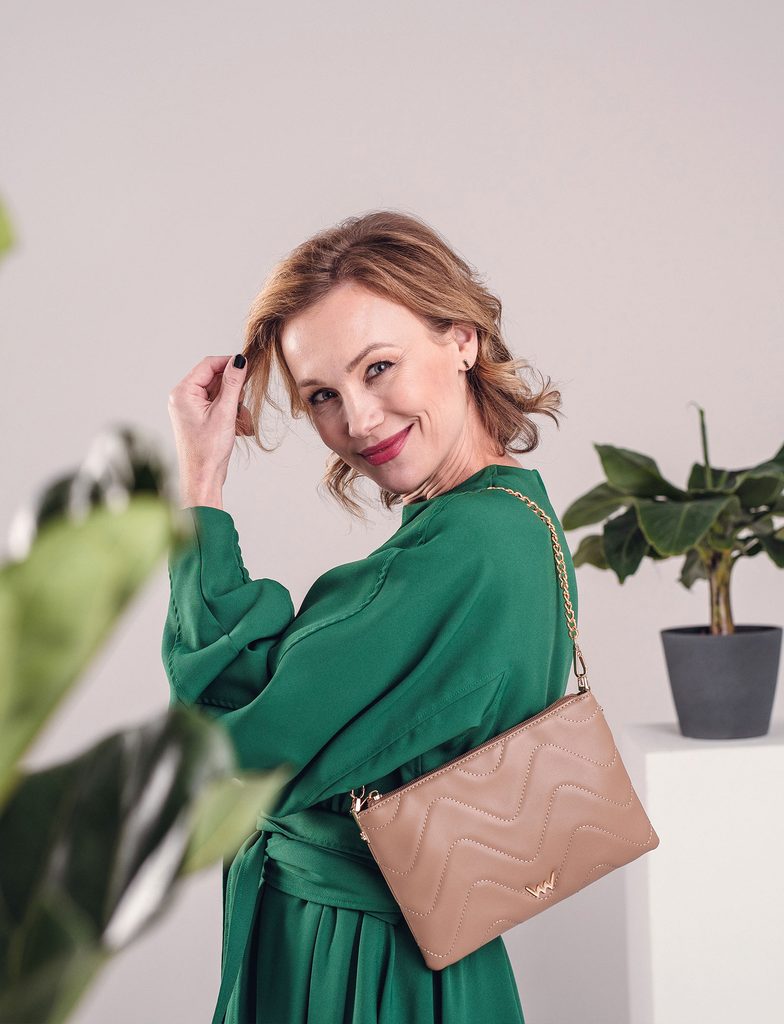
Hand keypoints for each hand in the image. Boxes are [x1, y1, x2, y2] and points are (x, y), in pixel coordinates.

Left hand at [167, 354, 251, 491]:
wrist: (202, 477)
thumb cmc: (208, 450)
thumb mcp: (225, 413)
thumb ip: (233, 384)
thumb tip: (239, 361)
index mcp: (183, 392)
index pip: (208, 365)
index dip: (229, 364)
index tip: (248, 367)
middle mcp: (183, 397)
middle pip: (215, 378)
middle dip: (234, 391)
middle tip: (242, 406)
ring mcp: (190, 408)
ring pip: (220, 393)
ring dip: (235, 404)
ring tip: (240, 423)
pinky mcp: (198, 417)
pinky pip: (218, 405)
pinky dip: (230, 412)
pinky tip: (236, 427)